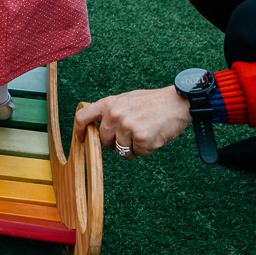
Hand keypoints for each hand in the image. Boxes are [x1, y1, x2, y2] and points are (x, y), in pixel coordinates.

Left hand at [73, 86, 191, 158]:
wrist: (176, 102)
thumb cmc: (152, 102)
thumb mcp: (126, 100)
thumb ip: (111, 112)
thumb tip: (99, 128)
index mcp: (108, 104)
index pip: (83, 117)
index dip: (78, 130)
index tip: (81, 139)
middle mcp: (114, 115)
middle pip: (104, 141)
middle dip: (115, 143)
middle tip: (131, 135)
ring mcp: (127, 127)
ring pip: (121, 151)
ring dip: (132, 148)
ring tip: (144, 133)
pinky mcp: (141, 139)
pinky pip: (138, 154)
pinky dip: (146, 149)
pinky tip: (153, 136)